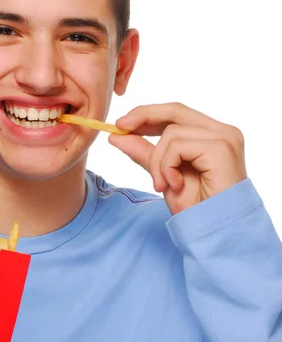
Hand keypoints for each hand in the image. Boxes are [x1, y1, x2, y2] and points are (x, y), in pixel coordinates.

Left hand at [109, 103, 246, 214]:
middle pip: (175, 110)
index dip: (148, 114)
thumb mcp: (163, 175)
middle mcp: (222, 131)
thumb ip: (145, 153)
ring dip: (157, 161)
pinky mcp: (221, 148)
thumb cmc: (197, 207)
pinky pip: (178, 147)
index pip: (176, 113)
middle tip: (119, 129)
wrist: (216, 231)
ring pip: (171, 133)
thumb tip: (117, 136)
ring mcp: (224, 138)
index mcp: (212, 135)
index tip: (121, 124)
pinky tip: (175, 185)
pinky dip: (167, 166)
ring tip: (161, 185)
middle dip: (143, 117)